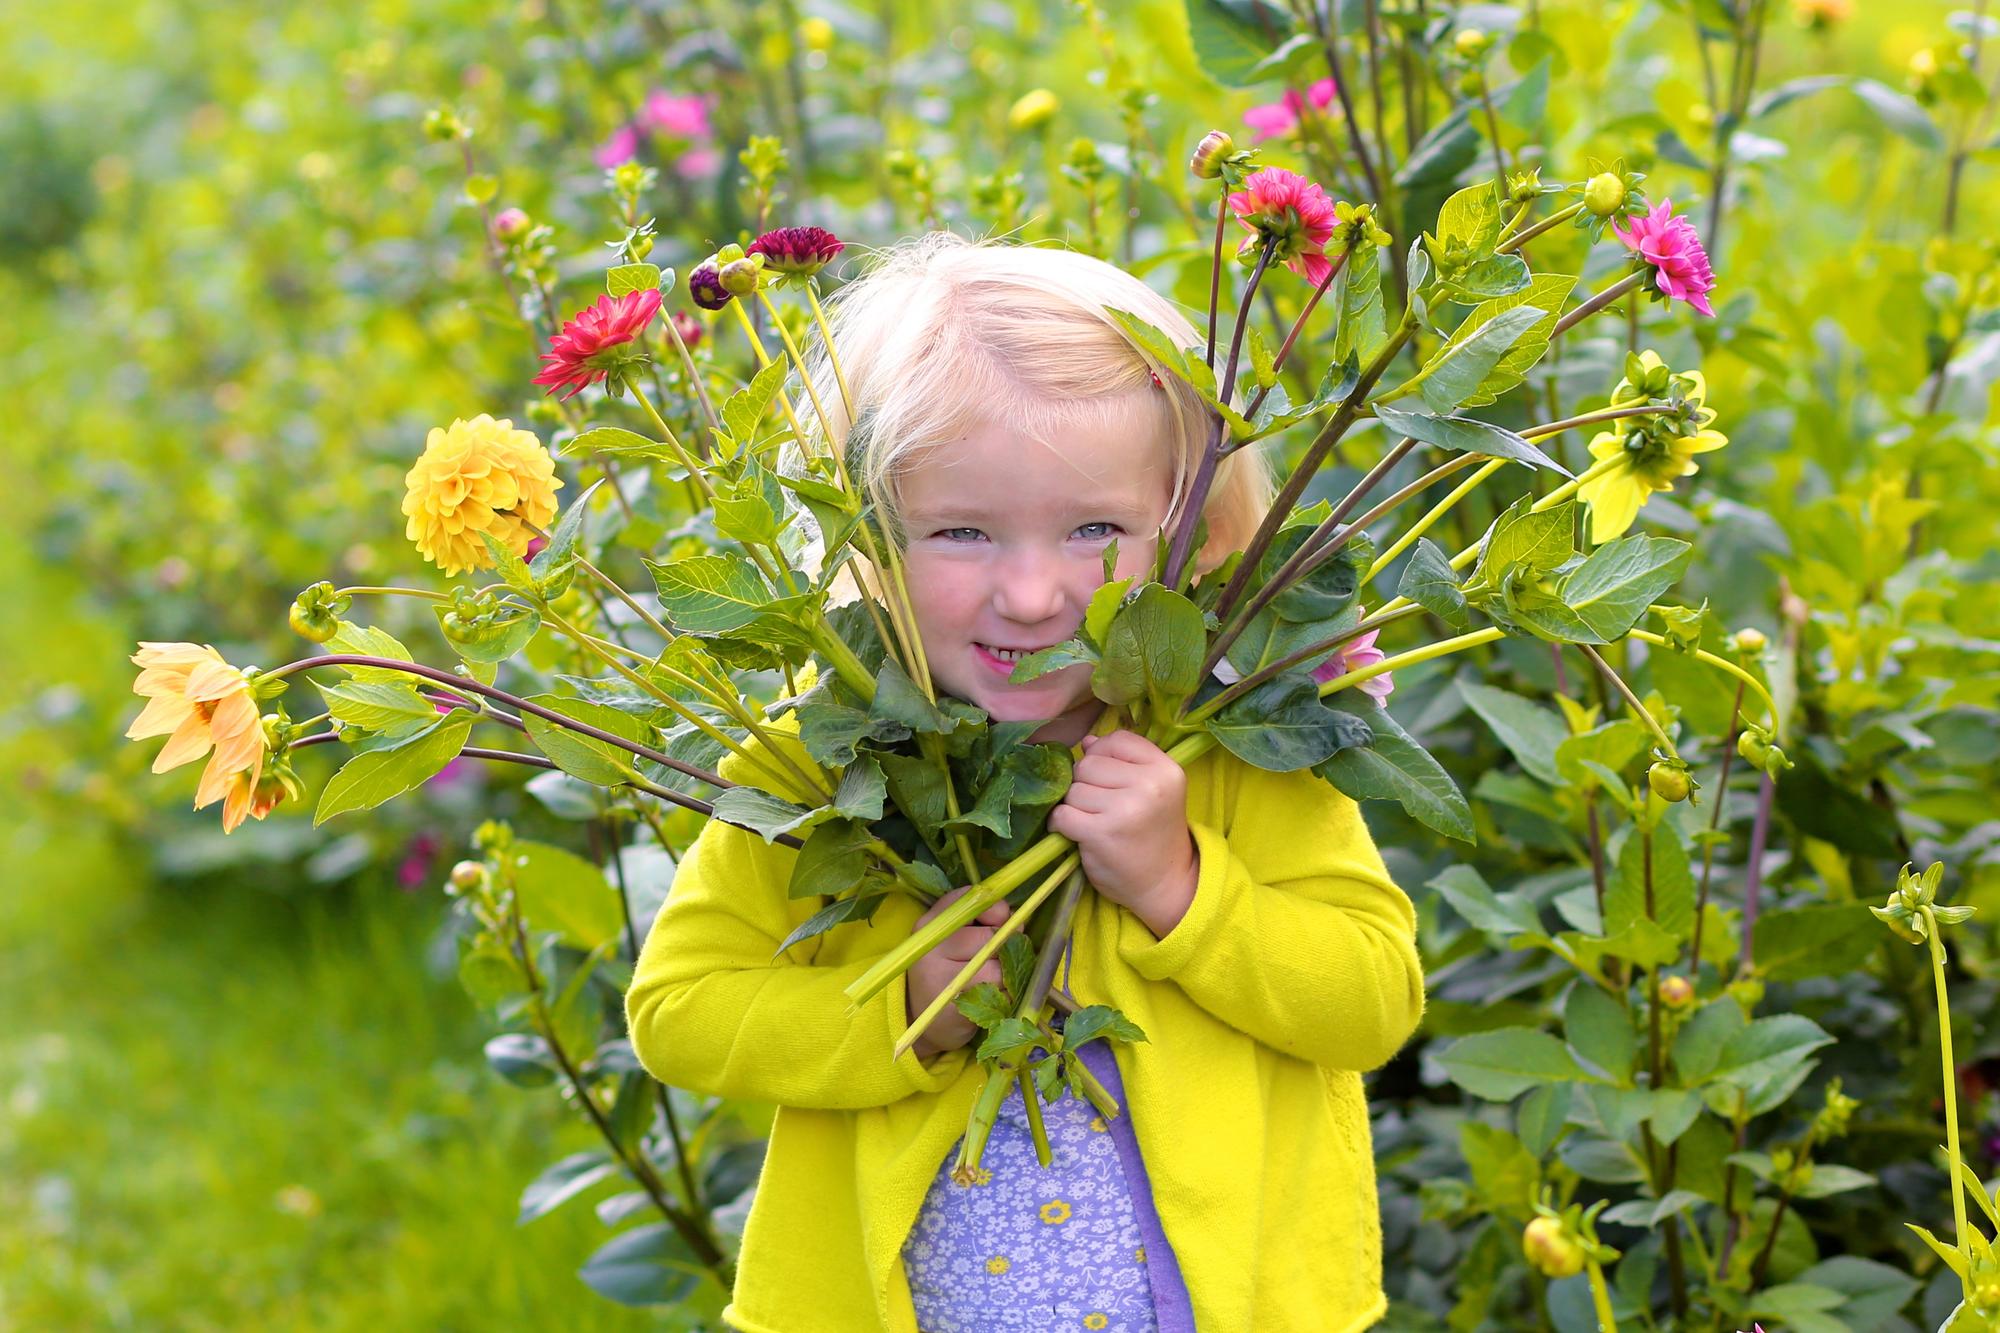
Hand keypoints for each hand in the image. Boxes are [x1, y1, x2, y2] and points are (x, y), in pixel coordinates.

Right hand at [904, 886, 1009, 1061]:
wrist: (920, 1019)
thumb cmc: (946, 971)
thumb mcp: (954, 937)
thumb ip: (983, 921)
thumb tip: (1017, 921)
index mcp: (931, 923)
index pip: (974, 901)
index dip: (997, 911)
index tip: (999, 923)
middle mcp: (931, 946)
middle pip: (992, 937)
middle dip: (1003, 949)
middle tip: (991, 961)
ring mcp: (940, 979)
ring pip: (1000, 968)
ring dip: (1005, 977)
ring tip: (987, 982)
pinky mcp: (955, 1008)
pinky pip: (1000, 995)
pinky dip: (1004, 997)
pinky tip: (987, 999)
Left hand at [1044, 729, 1197, 938]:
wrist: (1165, 884)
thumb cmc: (1155, 834)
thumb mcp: (1154, 791)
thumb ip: (1124, 762)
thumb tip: (1086, 741)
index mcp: (1165, 769)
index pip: (1117, 740)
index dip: (1102, 754)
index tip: (1107, 778)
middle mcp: (1149, 785)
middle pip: (1089, 763)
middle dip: (1086, 783)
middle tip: (1100, 806)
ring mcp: (1125, 809)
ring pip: (1074, 789)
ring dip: (1075, 805)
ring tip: (1093, 821)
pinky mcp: (1101, 833)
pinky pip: (1062, 814)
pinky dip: (1060, 823)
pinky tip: (1074, 831)